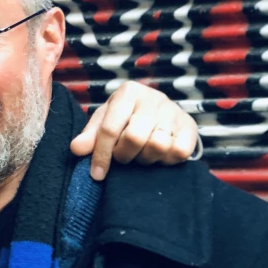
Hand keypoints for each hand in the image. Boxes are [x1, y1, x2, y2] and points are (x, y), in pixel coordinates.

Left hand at [70, 81, 198, 180]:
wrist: (159, 112)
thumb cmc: (125, 118)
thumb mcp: (104, 122)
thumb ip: (90, 136)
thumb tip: (77, 149)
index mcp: (128, 92)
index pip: (110, 128)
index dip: (101, 155)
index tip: (97, 175)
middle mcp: (153, 97)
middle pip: (134, 138)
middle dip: (125, 155)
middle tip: (124, 157)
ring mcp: (174, 111)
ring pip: (157, 145)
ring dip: (145, 158)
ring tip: (141, 154)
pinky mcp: (190, 126)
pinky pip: (179, 152)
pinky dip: (166, 160)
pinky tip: (159, 155)